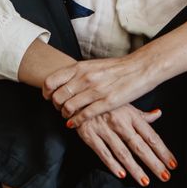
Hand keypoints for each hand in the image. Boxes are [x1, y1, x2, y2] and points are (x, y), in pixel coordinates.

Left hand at [44, 53, 159, 124]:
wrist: (140, 68)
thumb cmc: (117, 67)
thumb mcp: (93, 64)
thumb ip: (78, 73)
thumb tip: (64, 80)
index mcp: (80, 67)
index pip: (51, 81)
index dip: (46, 92)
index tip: (49, 97)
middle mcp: (85, 78)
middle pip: (57, 97)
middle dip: (56, 106)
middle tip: (60, 108)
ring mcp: (95, 91)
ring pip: (68, 108)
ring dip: (65, 115)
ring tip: (68, 116)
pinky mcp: (106, 103)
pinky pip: (84, 116)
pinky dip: (76, 122)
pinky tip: (74, 123)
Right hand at [73, 104, 176, 185]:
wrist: (77, 95)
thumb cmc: (104, 101)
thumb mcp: (124, 104)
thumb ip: (141, 114)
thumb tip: (158, 114)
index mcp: (131, 115)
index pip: (151, 136)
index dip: (162, 151)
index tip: (172, 164)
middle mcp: (119, 122)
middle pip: (140, 146)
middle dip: (154, 163)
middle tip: (165, 177)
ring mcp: (104, 129)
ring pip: (122, 152)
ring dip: (135, 168)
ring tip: (145, 181)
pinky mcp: (88, 135)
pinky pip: (102, 152)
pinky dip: (111, 164)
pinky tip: (121, 174)